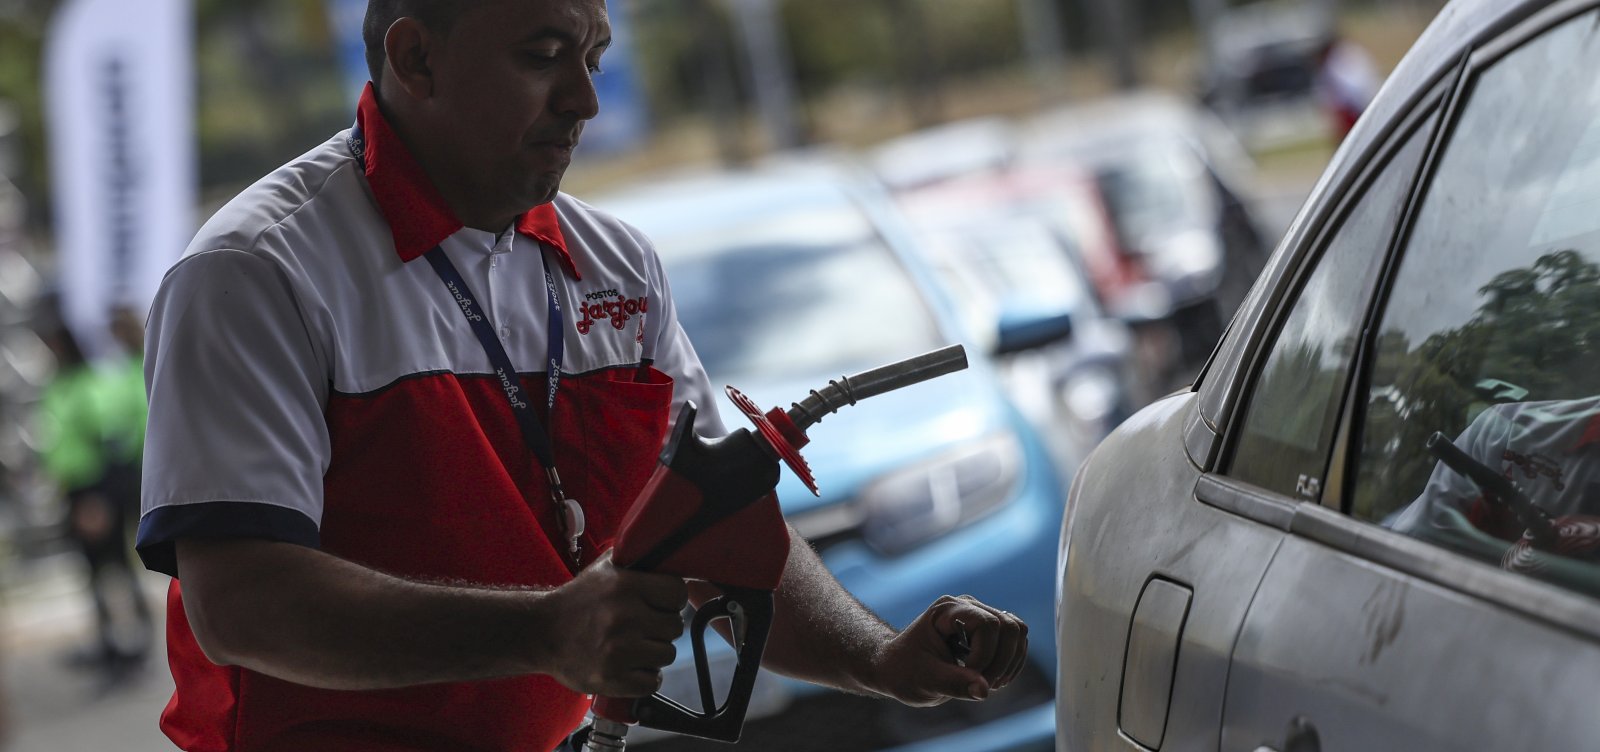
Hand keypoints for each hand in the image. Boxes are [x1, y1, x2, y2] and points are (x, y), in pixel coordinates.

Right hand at [535, 552, 686, 696]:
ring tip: (635, 647)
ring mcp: (618, 650)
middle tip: (643, 628)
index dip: (672, 600)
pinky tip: (631, 666)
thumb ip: (637, 560)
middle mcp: (624, 617)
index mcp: (625, 586)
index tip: (661, 605)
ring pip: (667, 654)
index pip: (677, 593)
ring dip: (654, 653)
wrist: (542, 632)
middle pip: (675, 626)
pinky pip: (652, 682)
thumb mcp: (605, 568)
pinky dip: (645, 677)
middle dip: (662, 628)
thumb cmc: (578, 599)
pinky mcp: (612, 678)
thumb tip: (669, 555)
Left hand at [868, 595, 1027, 706]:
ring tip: (989, 683)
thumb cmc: (904, 670)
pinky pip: (1016, 641)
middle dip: (1001, 661)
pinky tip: (993, 680)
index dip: (985, 656)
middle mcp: (966, 607)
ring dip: (1009, 662)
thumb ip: (954, 684)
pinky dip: (1012, 663)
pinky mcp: (988, 632)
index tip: (967, 677)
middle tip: (982, 684)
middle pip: (1008, 626)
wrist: (897, 667)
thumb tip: (984, 691)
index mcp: (946, 611)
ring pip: (1017, 631)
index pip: (987, 625)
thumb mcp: (925, 680)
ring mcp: (979, 616)